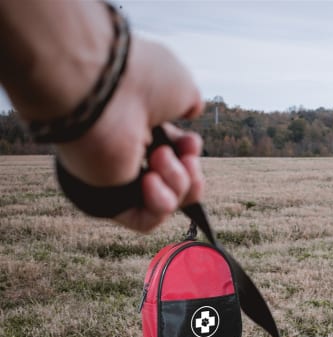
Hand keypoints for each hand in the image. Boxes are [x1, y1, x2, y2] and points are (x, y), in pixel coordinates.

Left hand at [56, 37, 204, 231]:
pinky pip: (145, 221)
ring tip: (158, 158)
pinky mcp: (106, 202)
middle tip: (185, 157)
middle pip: (175, 184)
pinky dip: (159, 204)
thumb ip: (190, 101)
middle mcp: (124, 152)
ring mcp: (115, 178)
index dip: (189, 154)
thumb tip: (193, 110)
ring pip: (166, 203)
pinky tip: (149, 180)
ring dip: (176, 182)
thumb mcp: (179, 85)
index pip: (173, 155)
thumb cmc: (136, 79)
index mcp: (137, 125)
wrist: (99, 90)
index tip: (190, 143)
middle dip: (189, 174)